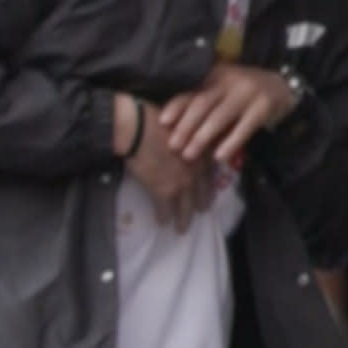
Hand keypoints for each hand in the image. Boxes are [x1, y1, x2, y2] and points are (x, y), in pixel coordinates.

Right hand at [121, 94, 216, 232]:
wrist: (138, 128)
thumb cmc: (155, 120)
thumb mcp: (183, 126)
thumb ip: (190, 139)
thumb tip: (185, 146)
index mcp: (202, 152)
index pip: (209, 173)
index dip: (208, 184)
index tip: (208, 192)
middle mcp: (196, 170)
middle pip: (201, 193)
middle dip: (201, 204)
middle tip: (201, 212)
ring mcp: (181, 182)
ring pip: (185, 206)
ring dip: (183, 218)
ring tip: (182, 228)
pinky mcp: (163, 191)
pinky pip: (165, 209)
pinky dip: (164, 217)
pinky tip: (162, 222)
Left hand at [161, 63, 295, 168]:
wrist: (283, 86)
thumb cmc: (244, 93)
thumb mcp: (223, 91)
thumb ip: (204, 103)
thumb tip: (174, 128)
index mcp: (215, 76)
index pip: (192, 91)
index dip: (176, 107)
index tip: (162, 123)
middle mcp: (230, 80)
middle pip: (202, 104)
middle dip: (185, 127)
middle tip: (173, 146)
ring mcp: (248, 93)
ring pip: (219, 116)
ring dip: (202, 137)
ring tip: (189, 155)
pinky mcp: (263, 107)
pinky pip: (244, 128)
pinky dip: (230, 143)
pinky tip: (219, 156)